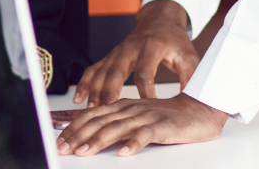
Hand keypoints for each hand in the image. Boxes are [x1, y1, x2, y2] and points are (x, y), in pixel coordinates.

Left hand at [57, 92, 227, 156]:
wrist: (199, 109)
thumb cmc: (167, 116)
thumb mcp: (137, 117)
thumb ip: (117, 123)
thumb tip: (92, 136)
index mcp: (123, 106)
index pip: (93, 115)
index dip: (75, 128)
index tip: (60, 141)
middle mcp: (131, 109)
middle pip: (100, 121)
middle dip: (78, 136)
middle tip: (63, 149)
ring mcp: (146, 116)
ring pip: (118, 128)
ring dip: (99, 140)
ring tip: (84, 152)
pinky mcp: (162, 126)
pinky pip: (146, 135)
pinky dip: (134, 143)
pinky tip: (123, 153)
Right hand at [73, 0, 198, 106]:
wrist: (159, 20)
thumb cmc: (175, 42)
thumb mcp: (189, 57)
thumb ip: (190, 79)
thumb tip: (194, 103)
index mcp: (152, 46)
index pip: (145, 70)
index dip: (145, 91)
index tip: (147, 109)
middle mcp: (131, 47)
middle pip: (117, 70)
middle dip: (110, 90)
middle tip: (107, 110)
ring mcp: (118, 51)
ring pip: (102, 70)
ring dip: (95, 89)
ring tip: (90, 109)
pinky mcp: (111, 55)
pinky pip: (94, 68)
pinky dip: (85, 83)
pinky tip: (78, 98)